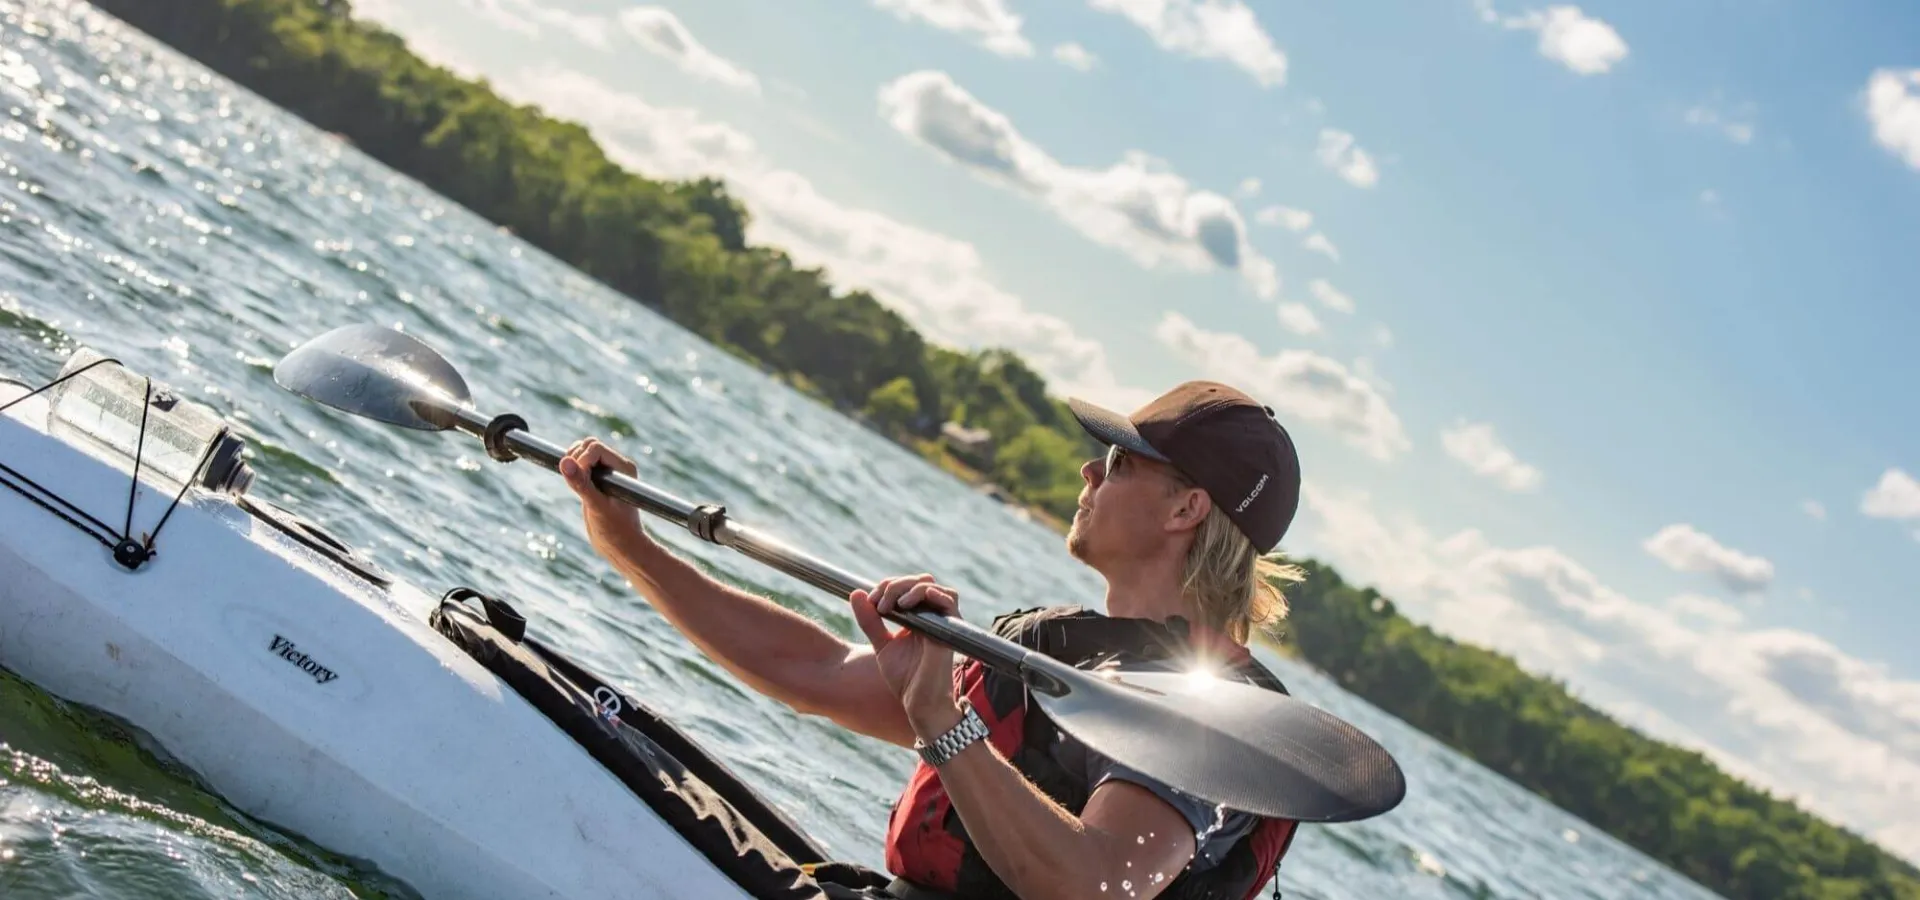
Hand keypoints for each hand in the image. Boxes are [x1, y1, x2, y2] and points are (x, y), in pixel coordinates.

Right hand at [559, 437, 646, 555]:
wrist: (620, 548)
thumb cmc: (616, 531)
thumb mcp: (596, 507)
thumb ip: (581, 484)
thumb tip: (565, 462)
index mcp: (623, 468)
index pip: (595, 447)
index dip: (581, 459)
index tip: (577, 480)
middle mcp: (616, 467)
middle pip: (588, 445)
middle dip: (576, 458)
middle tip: (574, 483)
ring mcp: (606, 473)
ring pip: (582, 453)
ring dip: (572, 464)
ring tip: (575, 486)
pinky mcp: (596, 481)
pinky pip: (579, 466)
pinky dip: (572, 471)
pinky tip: (573, 487)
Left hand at [850, 574, 963, 736]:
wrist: (919, 705)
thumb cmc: (905, 679)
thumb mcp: (881, 645)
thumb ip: (870, 621)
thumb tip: (856, 593)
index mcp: (918, 618)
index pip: (905, 587)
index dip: (886, 587)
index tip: (869, 602)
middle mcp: (932, 616)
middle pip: (917, 581)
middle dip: (894, 585)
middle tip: (878, 604)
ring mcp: (942, 621)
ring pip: (931, 585)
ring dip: (908, 587)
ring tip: (892, 605)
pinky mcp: (950, 630)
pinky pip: (949, 599)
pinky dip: (930, 593)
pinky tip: (907, 604)